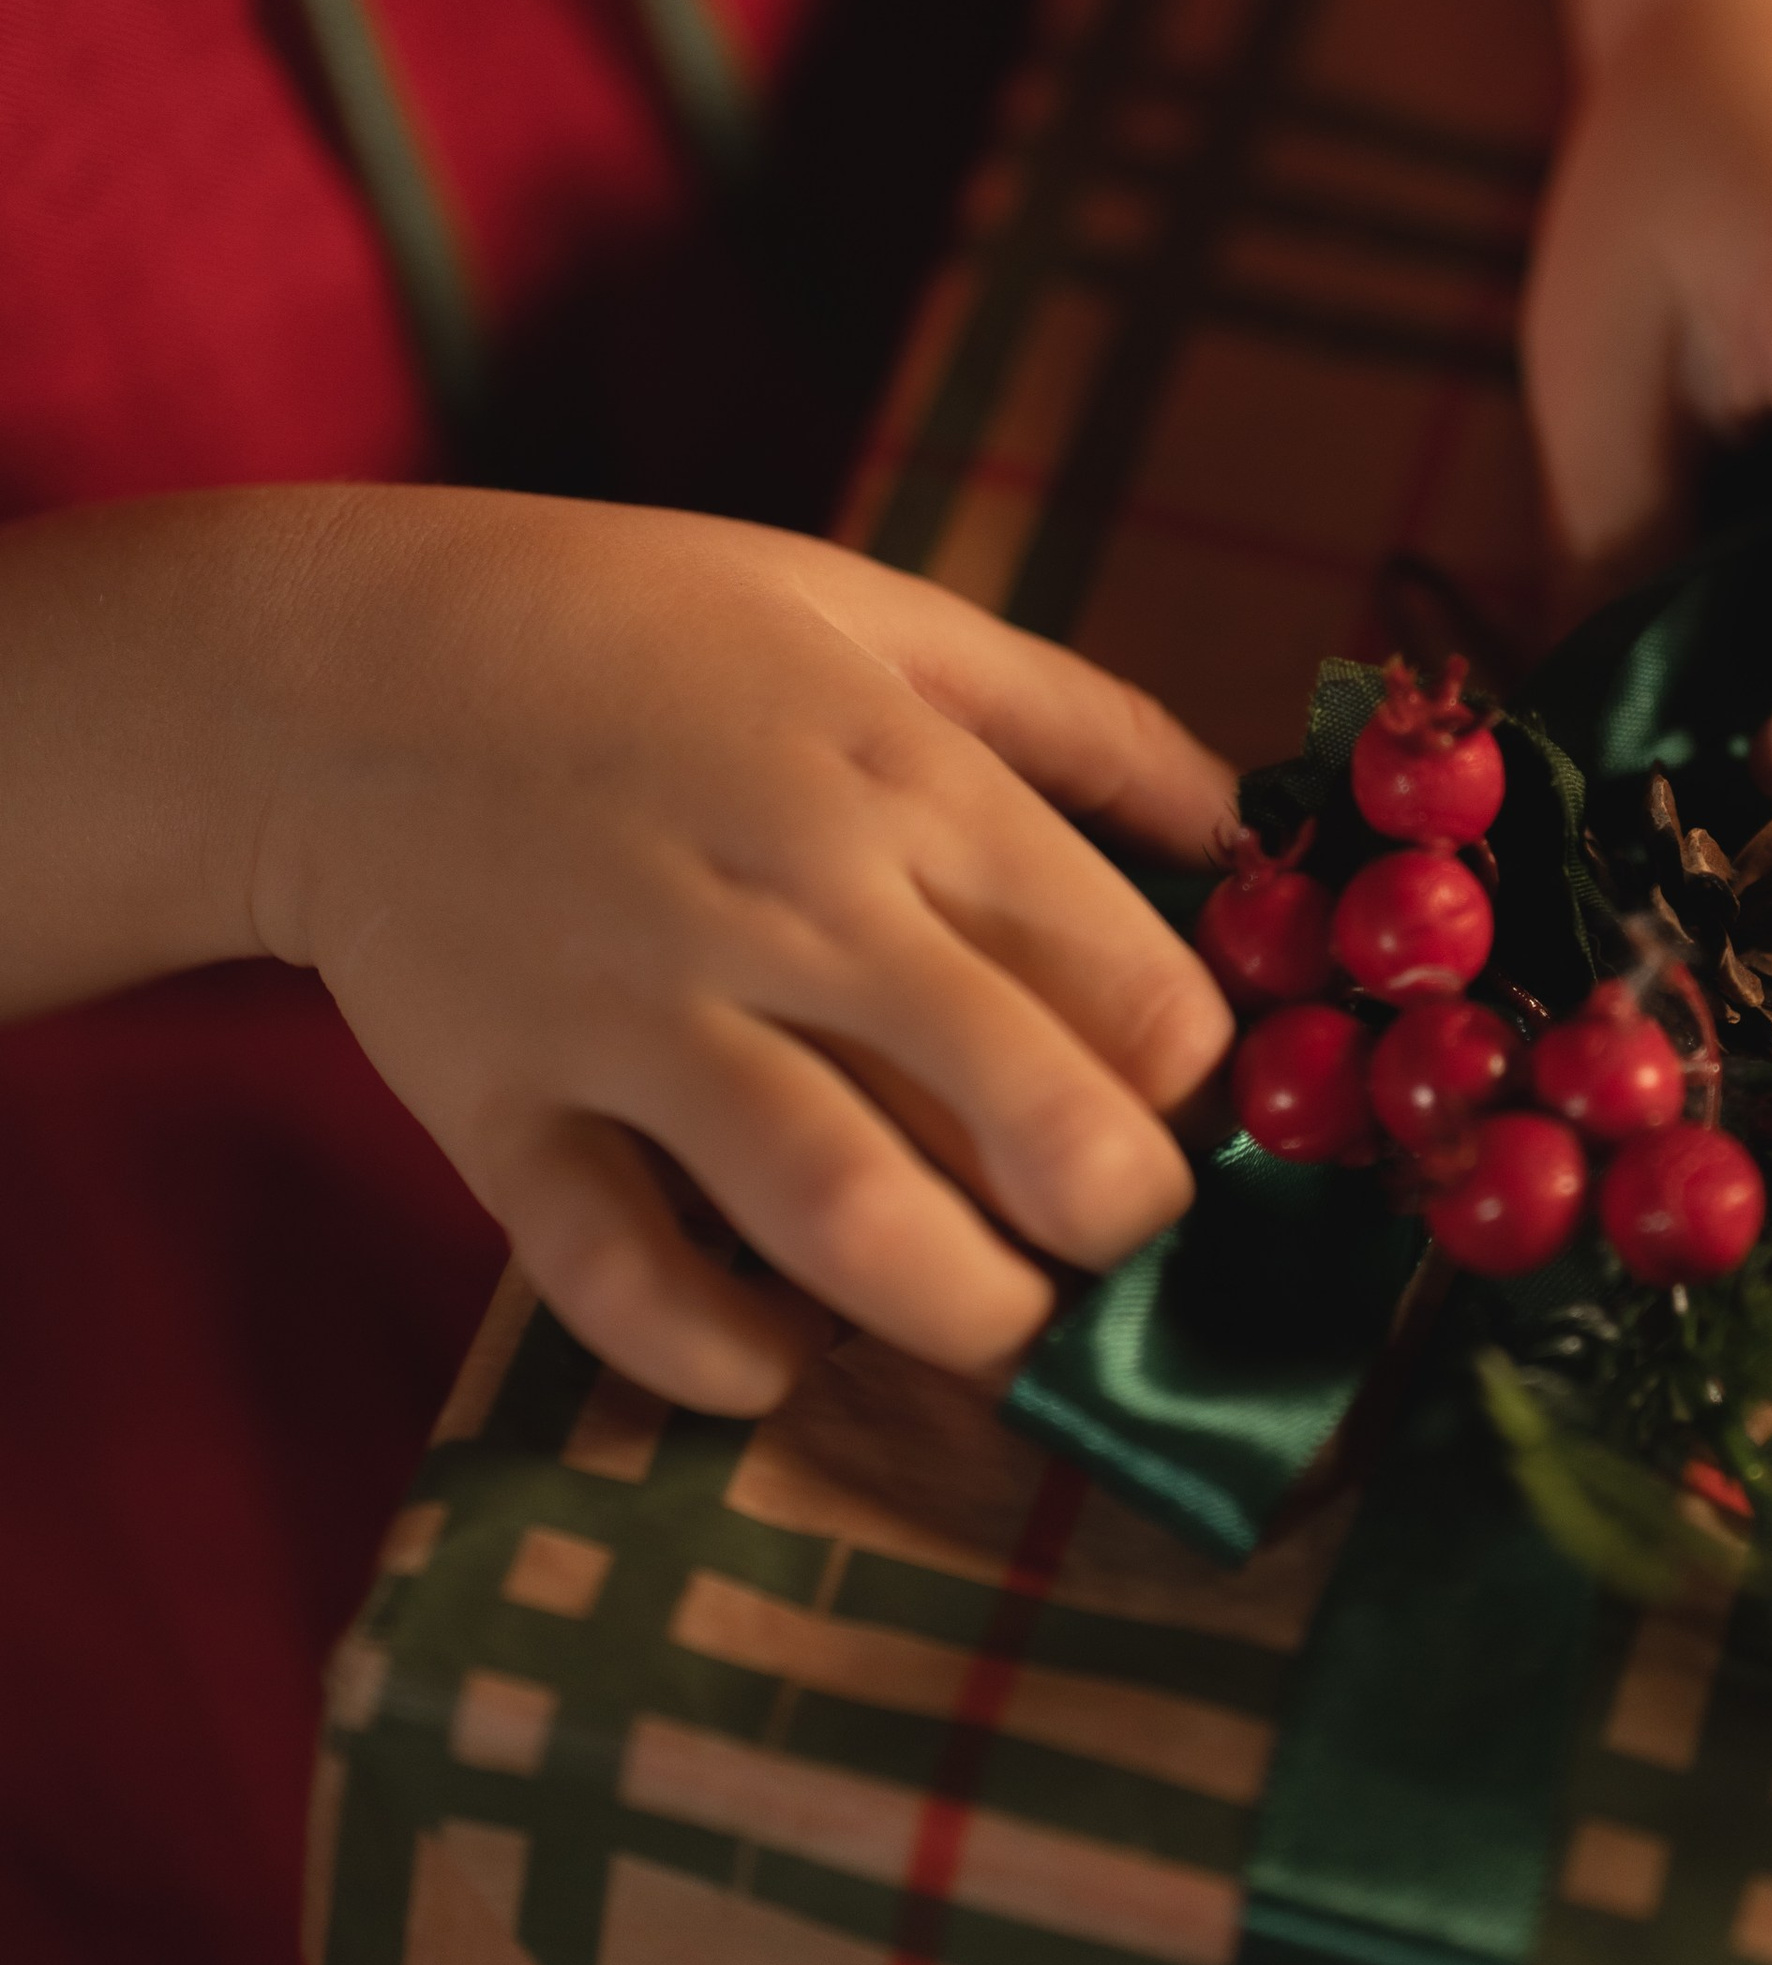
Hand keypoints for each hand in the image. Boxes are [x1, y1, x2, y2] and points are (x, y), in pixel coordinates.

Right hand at [233, 493, 1235, 1409]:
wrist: (334, 666)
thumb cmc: (632, 624)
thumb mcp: (871, 609)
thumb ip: (1074, 714)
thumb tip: (1244, 820)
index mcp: (903, 779)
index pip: (1136, 985)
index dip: (1199, 1085)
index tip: (1185, 1110)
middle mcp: (793, 903)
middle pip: (1029, 1122)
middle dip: (1121, 1224)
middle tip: (1114, 1239)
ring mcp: (640, 1014)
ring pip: (849, 1216)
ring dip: (964, 1315)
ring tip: (998, 1322)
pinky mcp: (502, 1109)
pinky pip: (620, 1279)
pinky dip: (715, 1354)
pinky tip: (778, 1354)